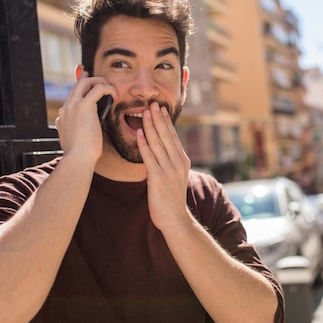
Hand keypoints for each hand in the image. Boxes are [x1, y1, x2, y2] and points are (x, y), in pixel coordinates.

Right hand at [55, 71, 115, 164]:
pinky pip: (98, 87)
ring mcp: (73, 105)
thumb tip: (77, 131)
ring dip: (101, 82)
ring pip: (86, 82)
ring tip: (112, 91)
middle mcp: (66, 108)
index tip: (91, 85)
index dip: (82, 89)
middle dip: (91, 79)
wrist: (78, 159)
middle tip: (103, 82)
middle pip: (78, 85)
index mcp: (62, 117)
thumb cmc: (80, 156)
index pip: (72, 96)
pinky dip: (108, 88)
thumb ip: (73, 133)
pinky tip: (115, 95)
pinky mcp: (84, 106)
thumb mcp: (74, 143)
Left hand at [137, 102, 190, 230]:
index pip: (173, 136)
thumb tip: (160, 150)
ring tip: (144, 112)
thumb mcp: (175, 177)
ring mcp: (169, 170)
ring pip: (158, 143)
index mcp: (183, 161)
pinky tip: (139, 132)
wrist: (175, 219)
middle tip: (152, 104)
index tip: (160, 108)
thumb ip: (169, 162)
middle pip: (166, 136)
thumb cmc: (171, 199)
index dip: (166, 121)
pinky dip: (144, 143)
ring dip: (150, 126)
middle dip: (158, 118)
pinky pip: (149, 156)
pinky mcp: (158, 177)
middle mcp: (178, 162)